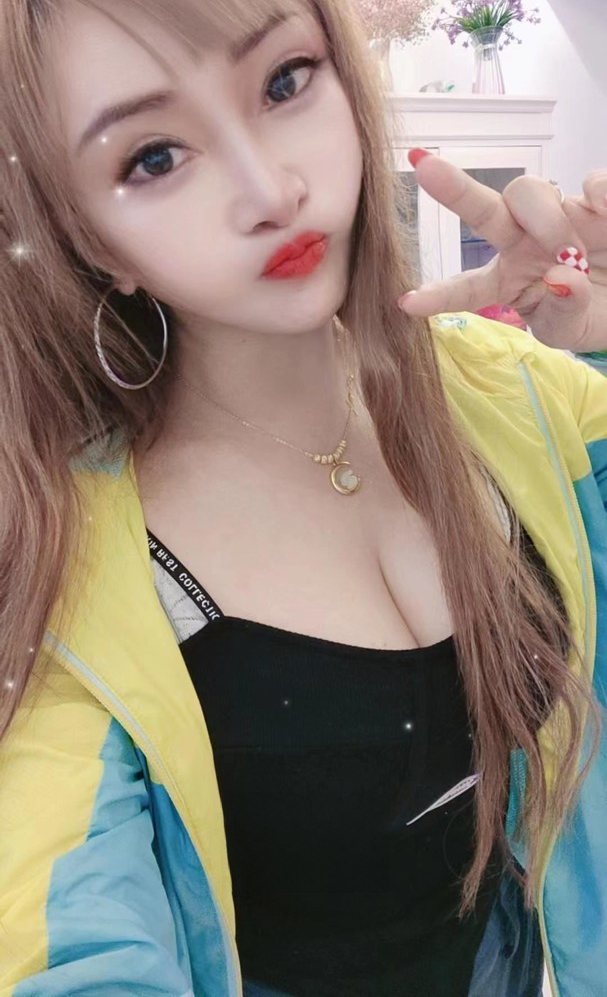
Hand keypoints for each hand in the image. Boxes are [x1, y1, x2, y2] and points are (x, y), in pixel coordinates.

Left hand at [398, 150, 606, 352]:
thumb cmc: (592, 314)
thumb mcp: (572, 329)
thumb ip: (564, 311)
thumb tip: (561, 277)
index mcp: (508, 281)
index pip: (467, 289)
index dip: (439, 296)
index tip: (406, 303)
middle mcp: (524, 241)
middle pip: (484, 211)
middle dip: (453, 190)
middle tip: (426, 170)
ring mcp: (558, 216)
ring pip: (529, 192)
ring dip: (546, 222)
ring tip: (573, 255)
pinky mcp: (597, 200)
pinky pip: (591, 183)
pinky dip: (598, 195)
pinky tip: (605, 213)